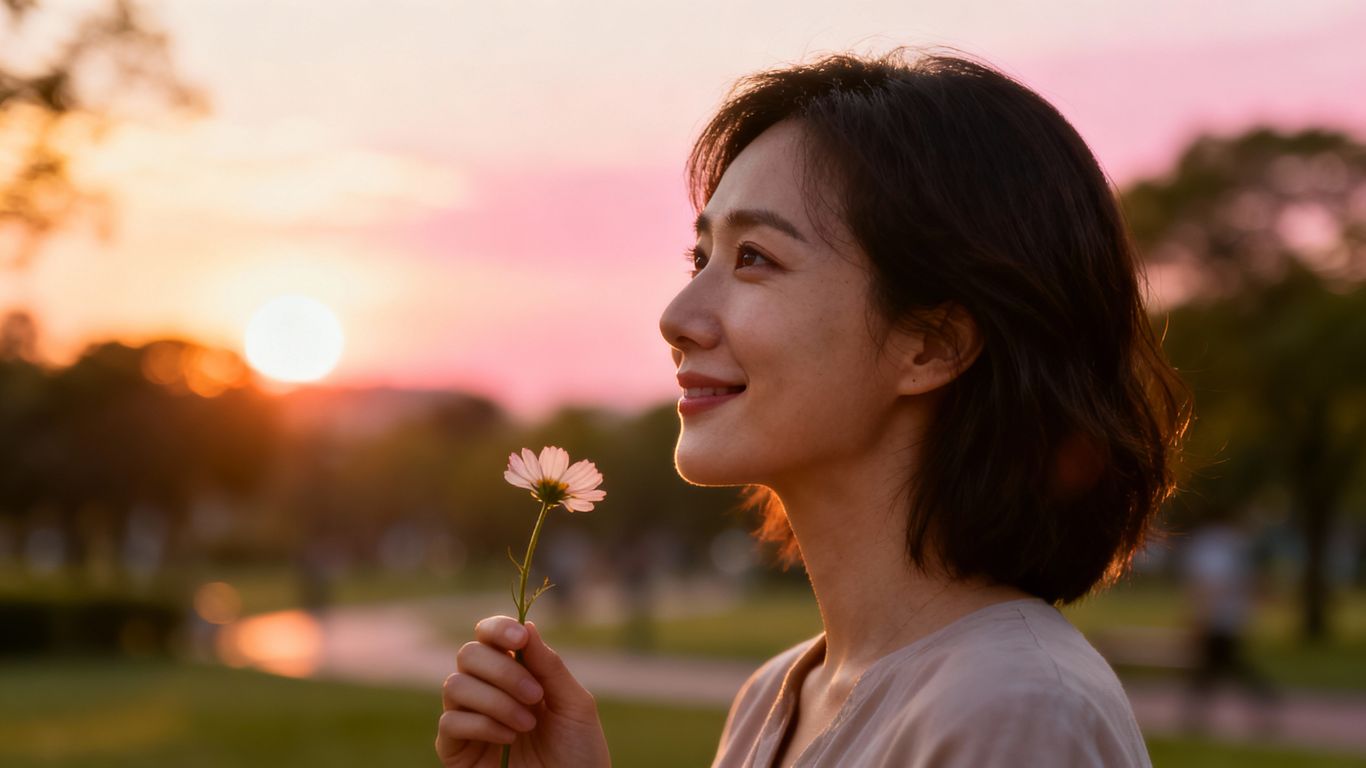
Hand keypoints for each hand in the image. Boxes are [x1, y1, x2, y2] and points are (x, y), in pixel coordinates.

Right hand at [436, 616, 610, 767]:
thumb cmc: (578, 753)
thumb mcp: (574, 704)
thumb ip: (550, 666)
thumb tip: (527, 624)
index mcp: (515, 673)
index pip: (489, 636)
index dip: (498, 629)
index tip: (519, 639)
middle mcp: (486, 690)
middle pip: (468, 654)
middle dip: (502, 670)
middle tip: (534, 695)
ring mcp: (468, 718)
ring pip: (454, 685)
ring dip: (496, 700)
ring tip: (527, 724)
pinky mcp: (455, 749)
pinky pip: (450, 722)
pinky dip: (482, 725)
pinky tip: (509, 739)